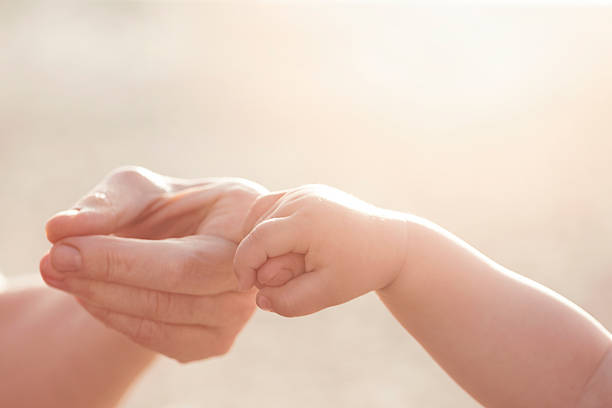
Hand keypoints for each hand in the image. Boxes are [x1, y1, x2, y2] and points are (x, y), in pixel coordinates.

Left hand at [40, 166, 299, 361]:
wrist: (198, 241)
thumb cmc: (175, 208)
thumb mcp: (144, 189)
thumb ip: (109, 203)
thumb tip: (61, 229)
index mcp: (245, 229)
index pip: (183, 261)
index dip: (121, 260)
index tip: (62, 247)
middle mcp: (250, 278)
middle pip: (170, 294)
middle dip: (103, 278)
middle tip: (52, 260)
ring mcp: (236, 316)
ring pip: (159, 319)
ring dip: (100, 298)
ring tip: (60, 272)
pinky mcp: (215, 342)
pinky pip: (157, 340)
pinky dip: (115, 318)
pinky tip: (91, 293)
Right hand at [233, 184, 407, 316]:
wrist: (388, 243)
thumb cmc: (359, 270)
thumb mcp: (326, 293)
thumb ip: (288, 301)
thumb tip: (258, 298)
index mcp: (307, 220)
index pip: (257, 241)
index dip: (244, 266)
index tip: (247, 288)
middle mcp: (302, 198)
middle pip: (257, 228)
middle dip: (257, 257)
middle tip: (280, 281)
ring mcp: (303, 191)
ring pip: (259, 215)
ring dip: (260, 241)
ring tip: (282, 265)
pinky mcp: (305, 191)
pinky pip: (271, 207)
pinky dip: (267, 227)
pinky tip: (280, 249)